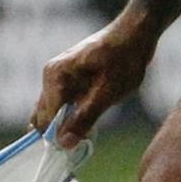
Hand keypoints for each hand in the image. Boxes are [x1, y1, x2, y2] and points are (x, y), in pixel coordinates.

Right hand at [31, 14, 156, 145]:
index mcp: (55, 77)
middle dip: (59, 132)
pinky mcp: (68, 79)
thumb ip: (84, 118)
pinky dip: (73, 115)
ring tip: (90, 127)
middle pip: (44, 116)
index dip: (57, 138)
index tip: (76, 148)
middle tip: (83, 142)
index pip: (44, 119)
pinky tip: (91, 116)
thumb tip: (63, 144)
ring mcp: (58, 77)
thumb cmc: (124, 60)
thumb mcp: (107, 93)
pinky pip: (63, 104)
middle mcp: (50, 76)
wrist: (136, 33)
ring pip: (53, 112)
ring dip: (68, 124)